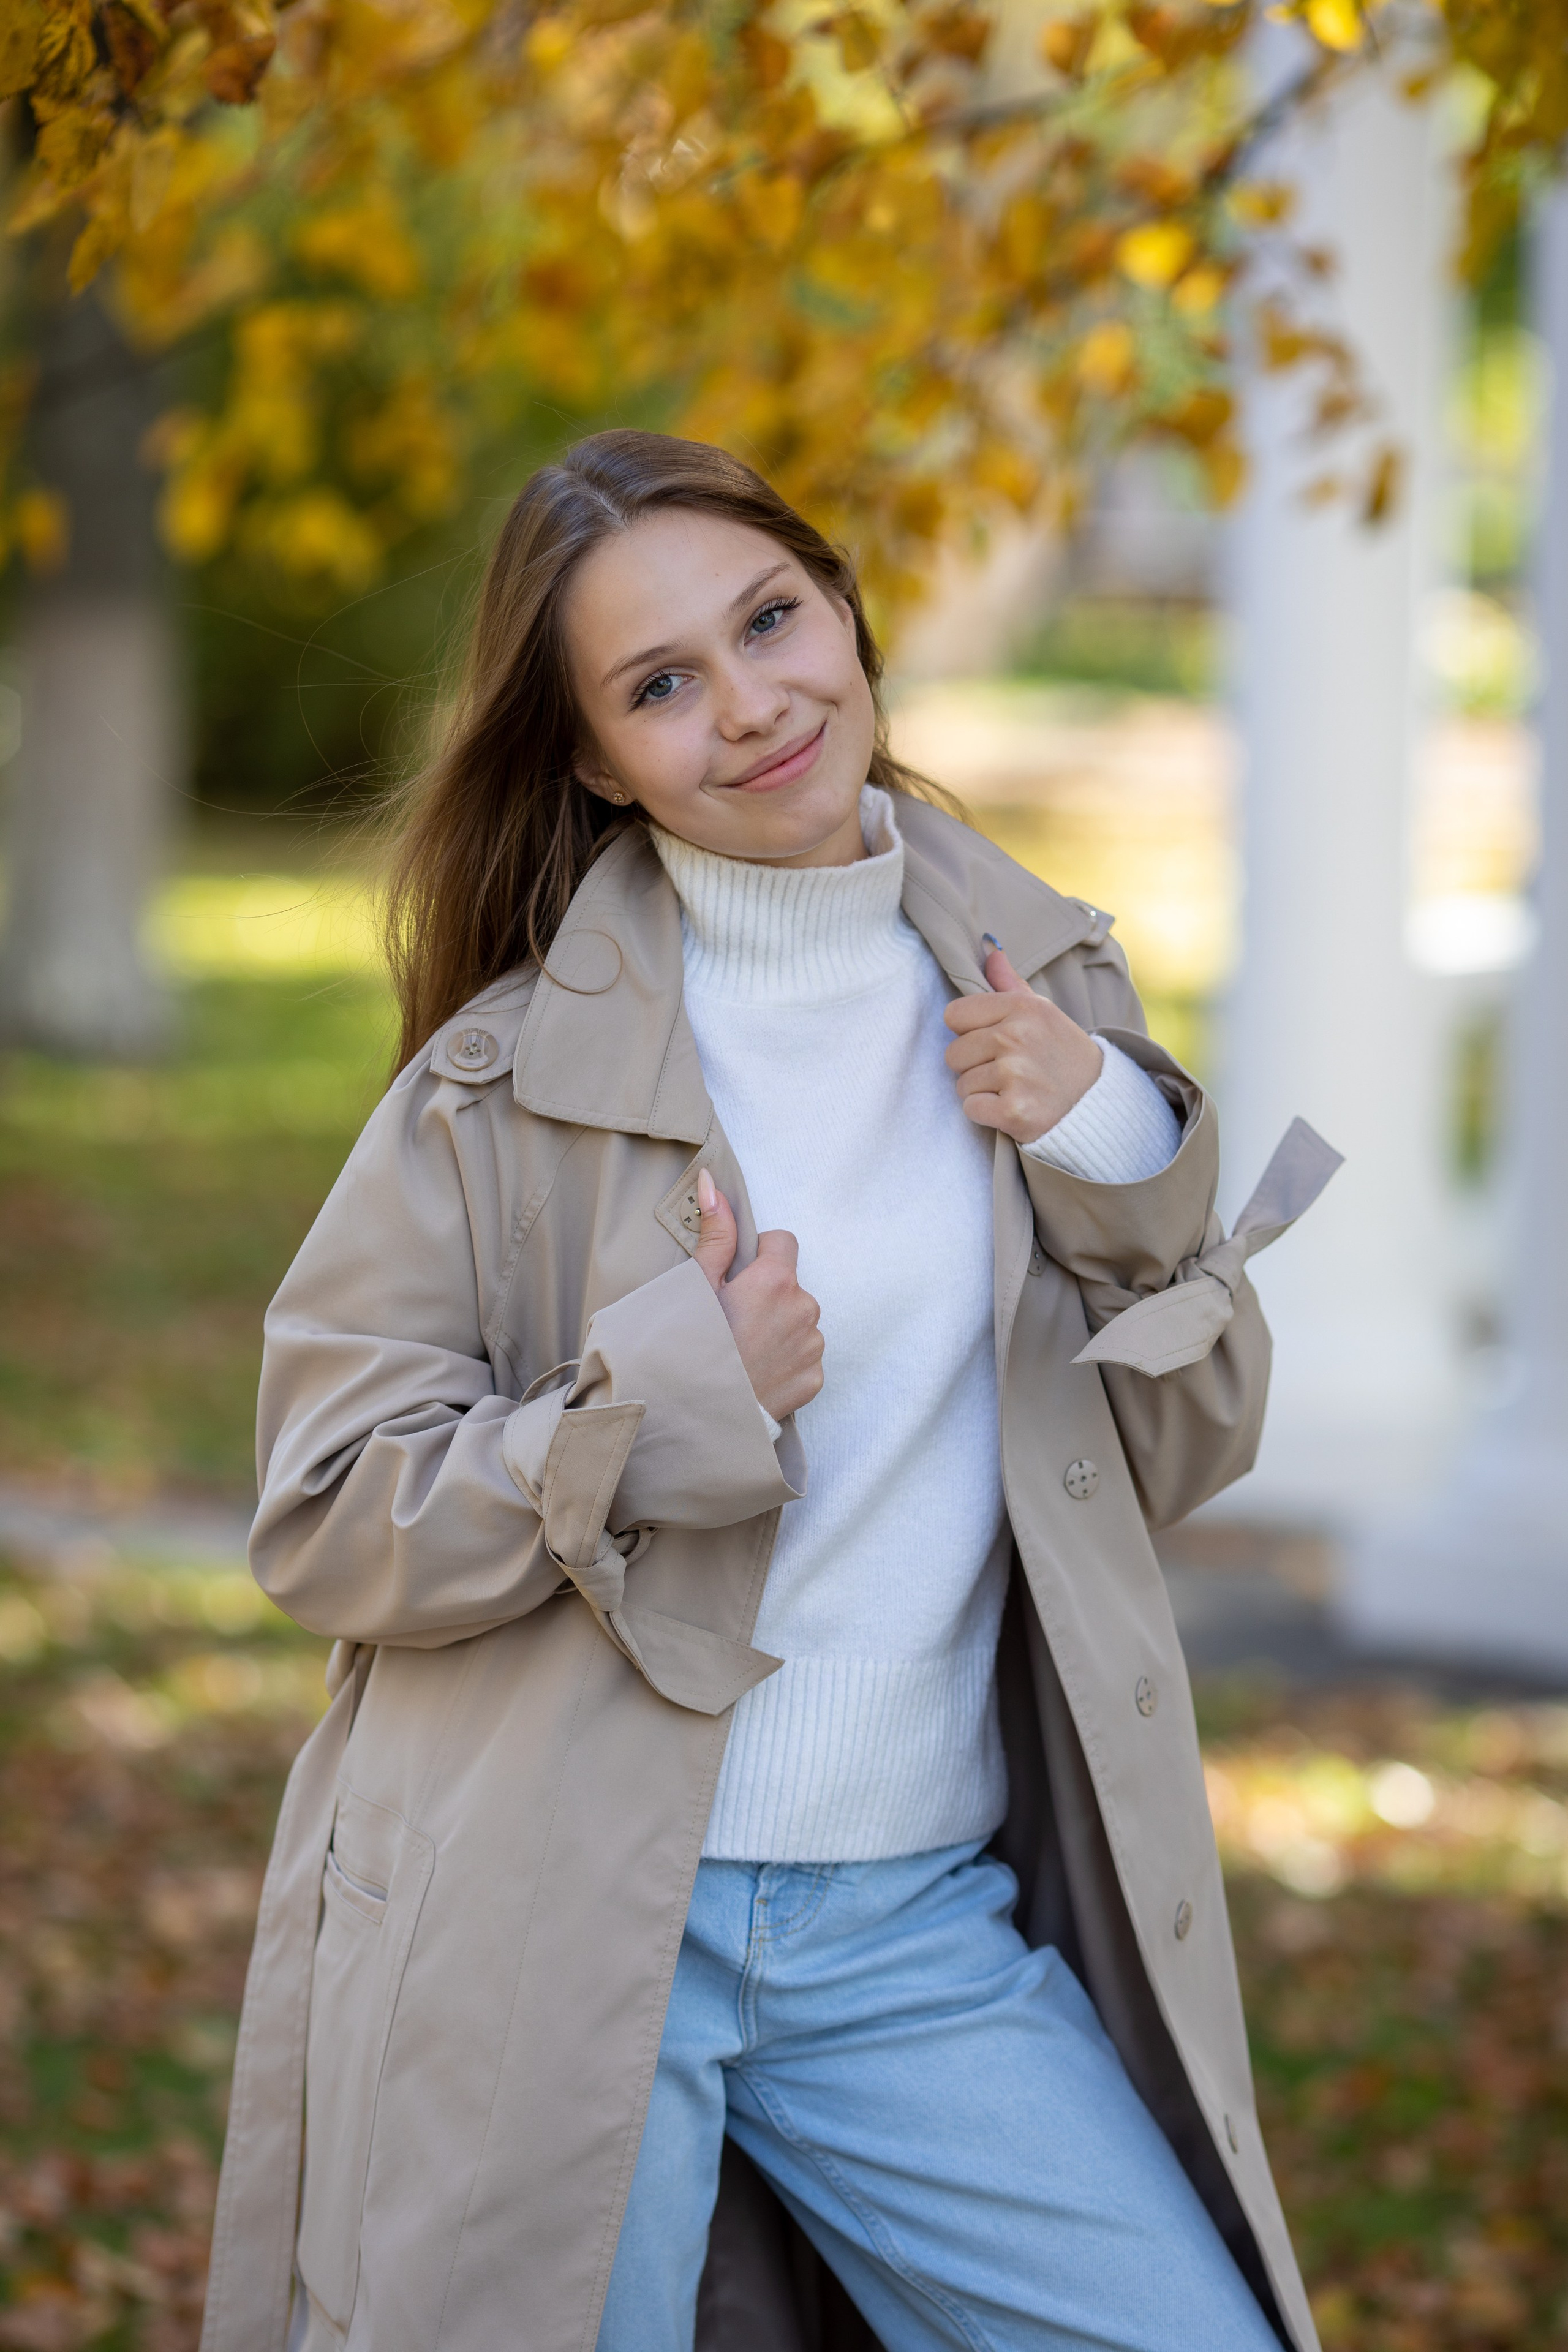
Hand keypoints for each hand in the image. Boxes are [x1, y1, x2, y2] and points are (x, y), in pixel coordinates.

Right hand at [692, 1170, 823, 1420]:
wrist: (696, 1415)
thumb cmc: (690, 1347)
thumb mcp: (695, 1285)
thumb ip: (715, 1233)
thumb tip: (712, 1182)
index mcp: (776, 1280)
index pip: (783, 1242)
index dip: (759, 1255)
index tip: (738, 1277)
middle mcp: (805, 1309)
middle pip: (791, 1285)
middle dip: (768, 1295)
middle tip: (733, 1321)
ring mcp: (813, 1346)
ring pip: (800, 1321)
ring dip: (780, 1328)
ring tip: (743, 1350)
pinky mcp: (815, 1378)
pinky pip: (805, 1356)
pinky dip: (786, 1360)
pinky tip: (756, 1371)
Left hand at [943, 943, 1102, 1142]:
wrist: (1097, 1102)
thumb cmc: (1062, 1054)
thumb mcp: (1042, 1012)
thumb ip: (1010, 984)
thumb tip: (989, 948)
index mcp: (1022, 1008)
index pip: (954, 1015)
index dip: (968, 1032)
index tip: (994, 1042)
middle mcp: (1017, 1037)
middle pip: (953, 1054)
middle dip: (974, 1066)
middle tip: (1009, 1071)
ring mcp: (1016, 1075)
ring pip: (961, 1085)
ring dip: (982, 1092)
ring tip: (1015, 1089)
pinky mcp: (1014, 1111)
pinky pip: (971, 1110)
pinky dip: (988, 1115)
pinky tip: (1014, 1107)